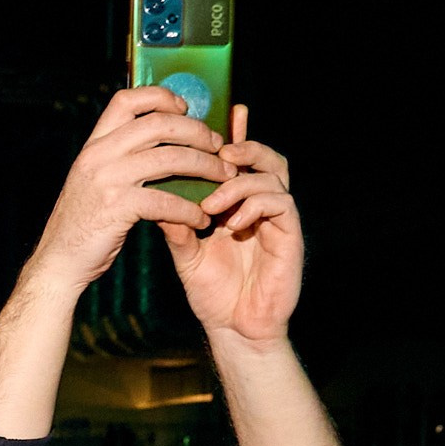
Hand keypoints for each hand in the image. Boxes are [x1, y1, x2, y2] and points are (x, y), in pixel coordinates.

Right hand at [26, 85, 230, 291]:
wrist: (59, 261)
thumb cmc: (83, 223)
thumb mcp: (93, 179)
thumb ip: (117, 158)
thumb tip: (158, 140)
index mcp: (94, 144)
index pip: (127, 100)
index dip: (160, 97)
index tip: (184, 108)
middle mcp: (99, 155)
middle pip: (159, 124)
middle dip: (197, 132)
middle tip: (219, 146)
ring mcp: (107, 179)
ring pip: (170, 158)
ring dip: (205, 167)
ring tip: (223, 178)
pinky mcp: (117, 208)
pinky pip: (166, 201)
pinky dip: (189, 210)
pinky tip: (201, 218)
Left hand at [163, 104, 301, 347]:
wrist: (235, 329)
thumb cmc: (214, 292)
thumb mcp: (187, 253)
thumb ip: (176, 224)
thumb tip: (154, 193)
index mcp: (240, 205)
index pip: (241, 162)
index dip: (235, 135)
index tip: (220, 116)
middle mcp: (263, 206)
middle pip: (266, 158)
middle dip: (244, 147)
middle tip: (219, 153)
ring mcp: (279, 220)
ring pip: (273, 176)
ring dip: (240, 182)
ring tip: (213, 199)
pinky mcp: (290, 236)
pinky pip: (280, 204)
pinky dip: (254, 205)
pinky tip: (232, 221)